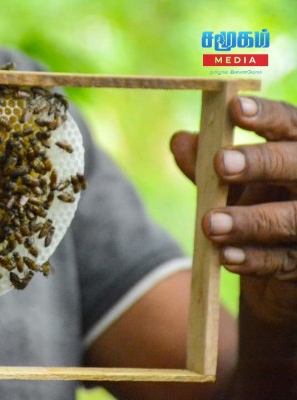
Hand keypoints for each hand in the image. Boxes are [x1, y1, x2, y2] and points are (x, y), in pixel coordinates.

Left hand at [171, 96, 296, 326]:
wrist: (275, 262)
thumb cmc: (253, 206)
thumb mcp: (229, 183)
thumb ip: (204, 163)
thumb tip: (180, 140)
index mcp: (296, 151)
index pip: (290, 124)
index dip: (266, 116)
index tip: (235, 108)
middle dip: (261, 163)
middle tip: (221, 164)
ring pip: (290, 219)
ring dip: (249, 221)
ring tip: (210, 223)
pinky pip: (282, 261)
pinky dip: (253, 259)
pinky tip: (225, 255)